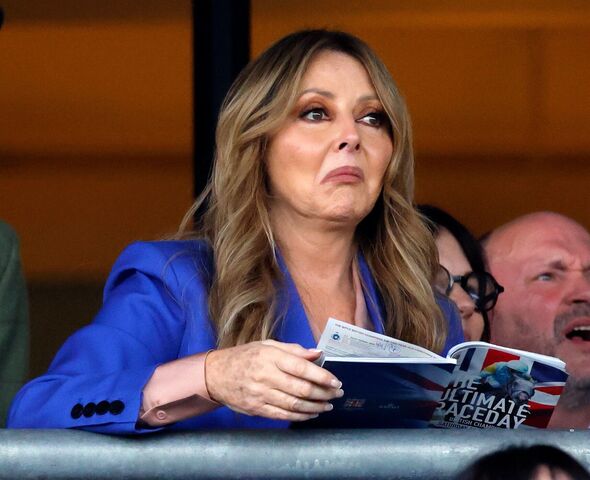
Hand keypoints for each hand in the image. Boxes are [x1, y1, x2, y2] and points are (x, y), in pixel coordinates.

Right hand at [205, 340, 342, 420]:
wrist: (215, 375)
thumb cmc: (244, 357)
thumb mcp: (267, 345)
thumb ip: (293, 350)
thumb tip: (317, 353)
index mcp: (270, 356)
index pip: (302, 367)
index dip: (322, 376)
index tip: (336, 382)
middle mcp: (266, 375)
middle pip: (301, 388)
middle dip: (323, 393)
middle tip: (336, 394)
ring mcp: (260, 394)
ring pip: (294, 404)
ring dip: (315, 407)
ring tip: (327, 406)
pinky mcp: (256, 409)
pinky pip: (283, 415)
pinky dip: (300, 416)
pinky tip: (311, 414)